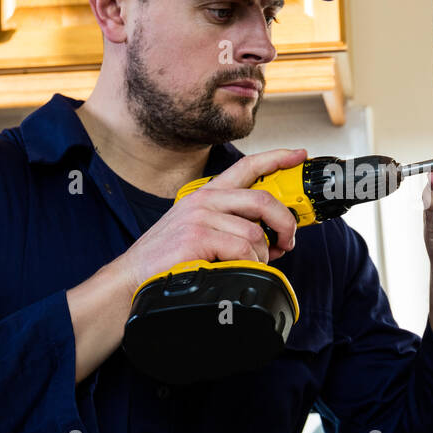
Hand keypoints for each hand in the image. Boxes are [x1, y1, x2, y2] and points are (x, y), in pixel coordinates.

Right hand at [113, 147, 307, 294]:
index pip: (247, 167)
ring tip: (253, 266)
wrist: (133, 278)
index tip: (298, 154)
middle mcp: (204, 200)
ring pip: (255, 234)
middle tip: (288, 242)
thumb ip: (232, 226)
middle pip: (263, 200)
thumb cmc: (169, 259)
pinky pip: (241, 251)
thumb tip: (272, 239)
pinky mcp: (197, 238)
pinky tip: (236, 270)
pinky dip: (248, 265)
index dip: (277, 158)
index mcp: (207, 195)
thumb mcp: (199, 231)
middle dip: (284, 223)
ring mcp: (200, 217)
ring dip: (262, 257)